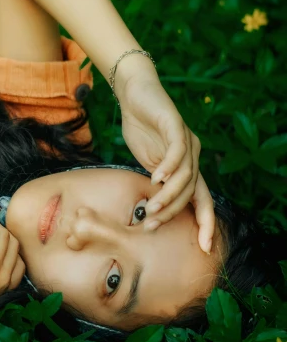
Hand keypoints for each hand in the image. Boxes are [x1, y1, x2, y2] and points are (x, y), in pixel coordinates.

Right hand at [118, 74, 215, 254]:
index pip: (202, 200)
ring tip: (151, 207)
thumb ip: (155, 183)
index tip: (204, 247)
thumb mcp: (148, 162)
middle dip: (173, 213)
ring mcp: (187, 139)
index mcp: (189, 166)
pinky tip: (156, 178)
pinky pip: (177, 151)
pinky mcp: (176, 125)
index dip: (206, 223)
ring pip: (185, 176)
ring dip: (168, 195)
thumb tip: (153, 211)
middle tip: (152, 225)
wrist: (135, 94)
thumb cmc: (141, 128)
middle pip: (191, 192)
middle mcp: (194, 154)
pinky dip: (168, 167)